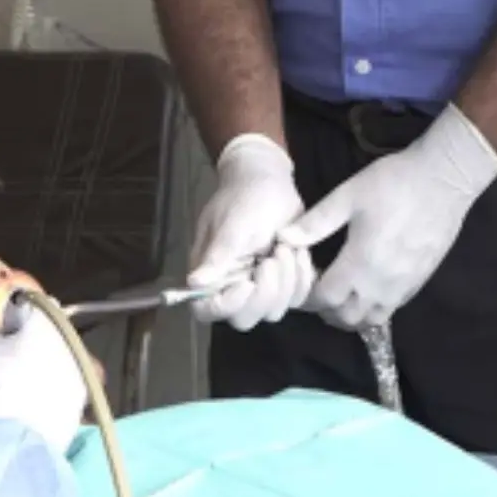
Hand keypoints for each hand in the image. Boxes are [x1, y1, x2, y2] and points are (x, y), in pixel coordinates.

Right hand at [0, 307, 87, 454]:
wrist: (19, 438)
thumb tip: (0, 332)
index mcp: (49, 322)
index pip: (36, 303)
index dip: (18, 313)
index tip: (5, 329)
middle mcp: (71, 343)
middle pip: (50, 333)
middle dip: (32, 340)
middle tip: (9, 358)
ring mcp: (80, 375)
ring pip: (59, 361)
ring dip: (43, 365)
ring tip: (19, 385)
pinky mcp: (80, 404)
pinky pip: (62, 388)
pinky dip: (50, 391)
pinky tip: (30, 405)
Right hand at [187, 133, 314, 331]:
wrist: (269, 179)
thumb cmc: (245, 196)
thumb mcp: (233, 224)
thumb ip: (217, 255)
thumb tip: (193, 283)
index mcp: (212, 272)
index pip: (207, 309)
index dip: (226, 307)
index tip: (248, 284)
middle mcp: (233, 284)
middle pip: (245, 318)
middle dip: (266, 293)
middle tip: (273, 258)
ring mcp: (260, 285)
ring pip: (275, 310)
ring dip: (287, 280)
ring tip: (284, 246)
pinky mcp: (284, 281)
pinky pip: (297, 297)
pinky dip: (303, 276)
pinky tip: (299, 252)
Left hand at [285, 103, 496, 328]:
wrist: (443, 180)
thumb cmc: (392, 183)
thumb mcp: (348, 195)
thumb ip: (316, 222)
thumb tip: (283, 238)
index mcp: (361, 263)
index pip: (326, 299)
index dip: (308, 297)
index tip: (300, 283)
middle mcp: (383, 284)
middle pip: (348, 318)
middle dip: (326, 310)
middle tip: (315, 290)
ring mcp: (404, 287)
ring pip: (372, 319)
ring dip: (351, 314)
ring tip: (338, 294)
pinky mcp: (420, 283)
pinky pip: (392, 309)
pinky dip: (372, 308)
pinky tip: (364, 289)